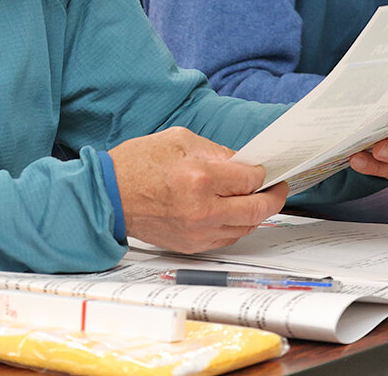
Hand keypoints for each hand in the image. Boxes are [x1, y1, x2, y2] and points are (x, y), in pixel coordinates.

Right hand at [108, 127, 287, 253]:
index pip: (251, 179)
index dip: (264, 173)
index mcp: (200, 177)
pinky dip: (236, 225)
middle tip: (278, 188)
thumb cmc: (138, 164)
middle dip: (274, 198)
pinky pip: (227, 238)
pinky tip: (234, 212)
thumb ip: (216, 152)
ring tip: (256, 198)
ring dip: (256, 213)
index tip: (266, 169)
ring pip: (245, 228)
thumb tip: (242, 163)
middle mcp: (202, 209)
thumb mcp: (180, 141)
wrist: (109, 195)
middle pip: (257, 210)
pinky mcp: (191, 245)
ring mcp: (197, 232)